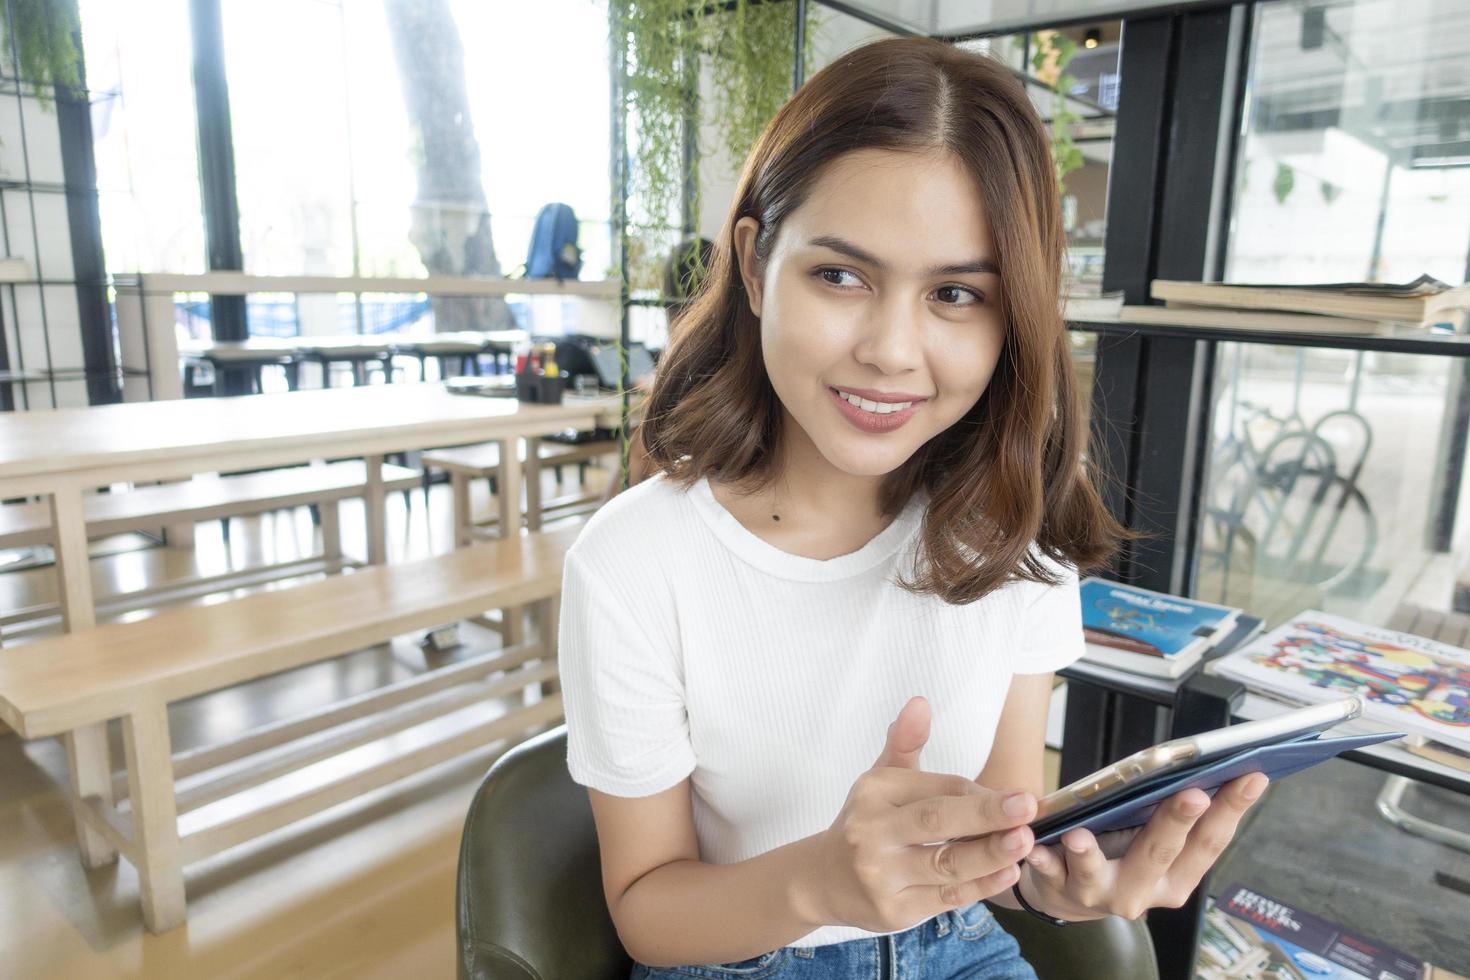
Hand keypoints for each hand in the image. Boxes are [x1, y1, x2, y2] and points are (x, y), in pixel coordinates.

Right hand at [803, 696, 1036, 932]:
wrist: (823, 878)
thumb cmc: (866, 823)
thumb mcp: (879, 778)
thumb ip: (905, 742)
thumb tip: (920, 703)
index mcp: (875, 792)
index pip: (936, 788)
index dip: (980, 795)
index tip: (1018, 797)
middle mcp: (872, 832)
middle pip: (937, 821)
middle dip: (986, 814)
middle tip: (1027, 806)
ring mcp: (881, 874)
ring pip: (946, 863)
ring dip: (990, 853)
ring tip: (1025, 842)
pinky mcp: (894, 910)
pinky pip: (945, 897)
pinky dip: (980, 886)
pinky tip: (1007, 873)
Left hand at [1018, 772, 1270, 921]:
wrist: (1068, 890)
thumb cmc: (1119, 850)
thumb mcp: (1154, 837)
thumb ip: (1176, 812)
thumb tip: (1216, 763)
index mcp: (1177, 876)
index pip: (1210, 842)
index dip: (1233, 808)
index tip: (1251, 775)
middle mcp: (1145, 892)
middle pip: (1162, 853)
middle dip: (1176, 822)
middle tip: (1192, 793)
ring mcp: (1101, 894)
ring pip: (1099, 873)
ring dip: (1090, 855)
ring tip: (1080, 835)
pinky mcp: (1060, 889)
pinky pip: (1049, 874)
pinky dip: (1043, 861)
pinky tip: (1036, 848)